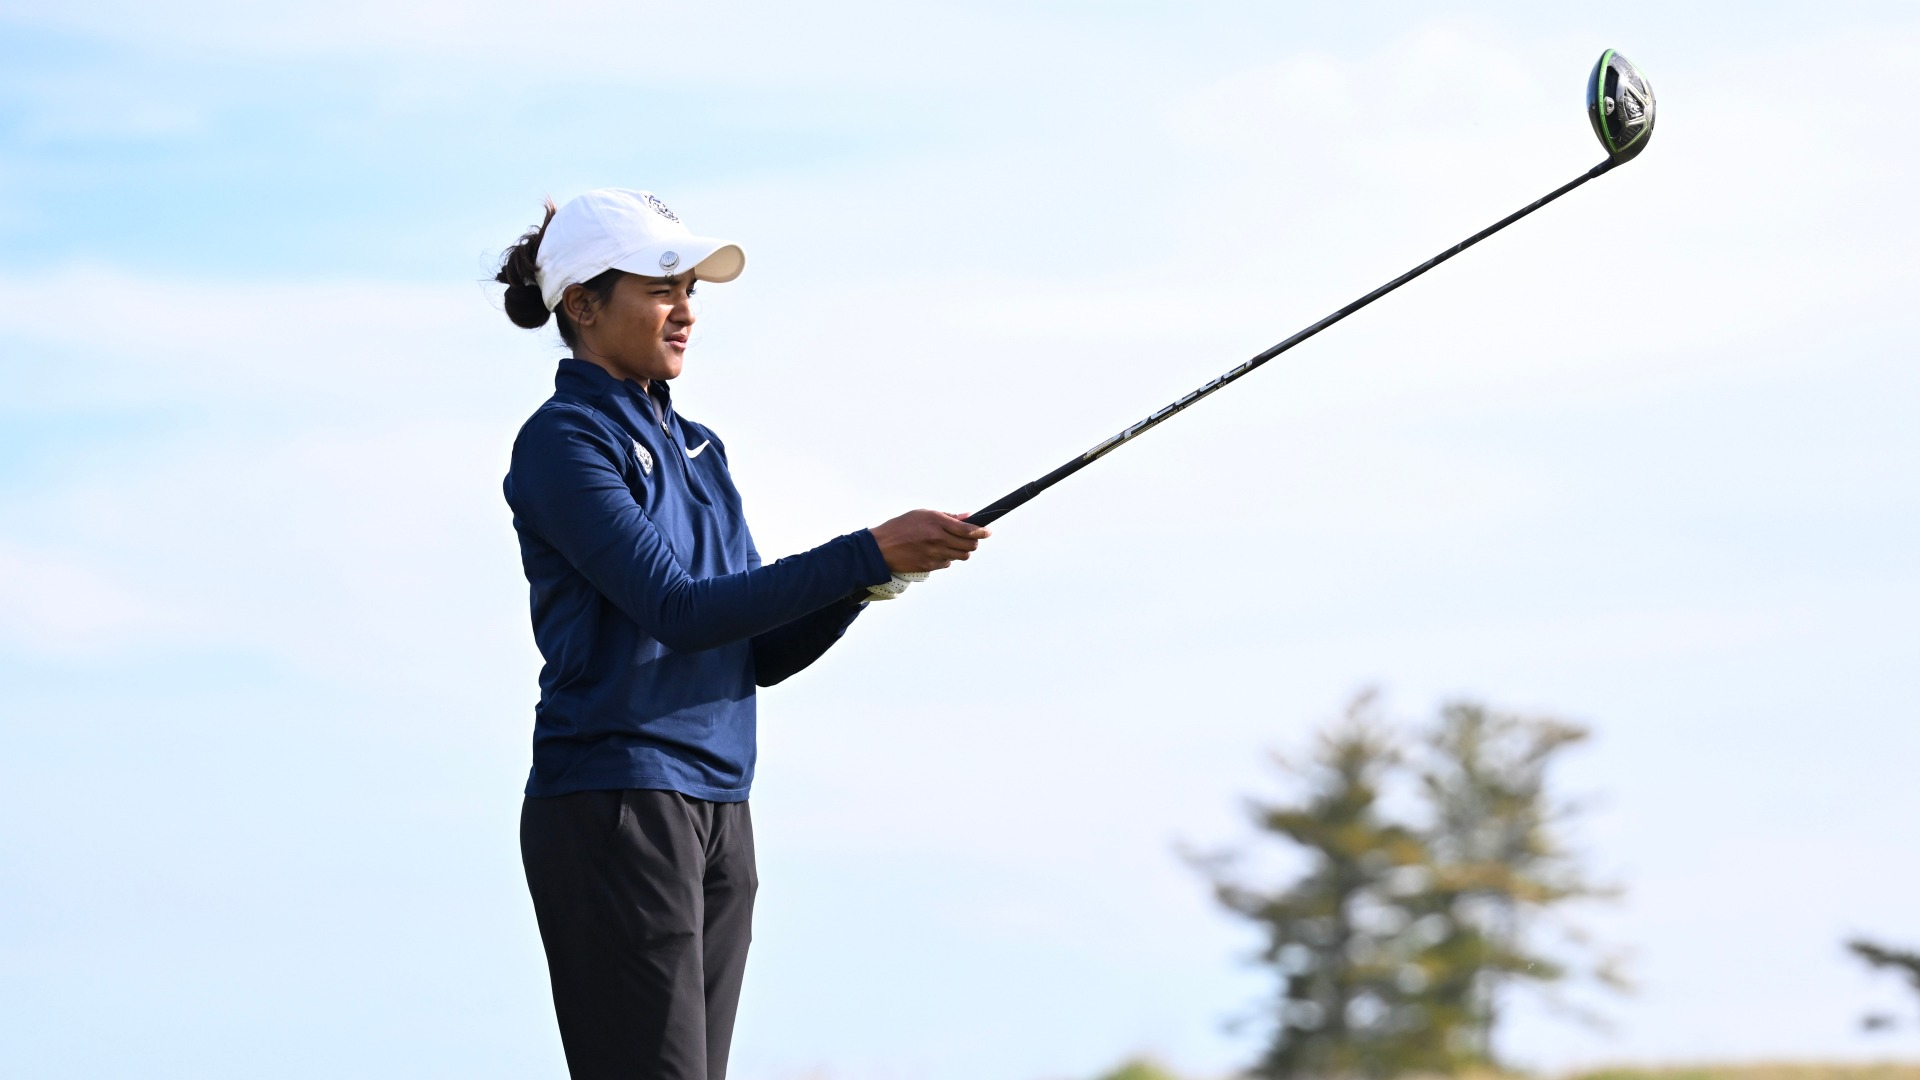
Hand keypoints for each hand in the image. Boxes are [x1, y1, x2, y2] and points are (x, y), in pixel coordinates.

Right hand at [868, 510, 989, 573]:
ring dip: (961, 551)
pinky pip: (947, 563)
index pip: (968, 530)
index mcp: (937, 522)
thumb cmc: (900, 527)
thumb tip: (967, 517)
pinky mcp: (930, 566)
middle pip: (969, 546)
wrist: (880, 548)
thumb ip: (947, 516)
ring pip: (961, 556)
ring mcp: (935, 554)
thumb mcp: (922, 514)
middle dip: (974, 543)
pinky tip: (936, 552)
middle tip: (971, 539)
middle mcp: (938, 539)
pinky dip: (947, 558)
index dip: (982, 531)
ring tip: (952, 545)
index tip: (987, 531)